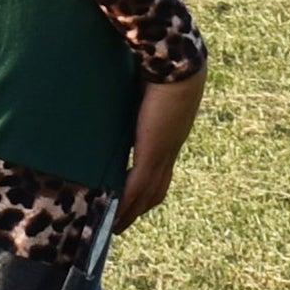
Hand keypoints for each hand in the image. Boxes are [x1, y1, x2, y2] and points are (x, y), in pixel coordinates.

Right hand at [117, 69, 205, 232]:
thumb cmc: (159, 62)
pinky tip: (114, 216)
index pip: (158, 167)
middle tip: (121, 222)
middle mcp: (169, 147)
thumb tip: (121, 83)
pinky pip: (137, 186)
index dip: (146, 184)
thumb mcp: (143, 83)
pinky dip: (126, 204)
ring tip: (115, 227)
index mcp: (169, 132)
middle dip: (139, 207)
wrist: (176, 63)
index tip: (132, 196)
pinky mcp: (153, 153)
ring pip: (148, 193)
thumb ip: (134, 91)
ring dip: (131, 212)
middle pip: (156, 188)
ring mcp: (163, 153)